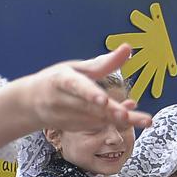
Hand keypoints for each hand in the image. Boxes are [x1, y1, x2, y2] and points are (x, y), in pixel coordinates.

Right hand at [0, 46, 152, 148]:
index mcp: (61, 80)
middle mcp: (63, 101)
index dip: (89, 94)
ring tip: (146, 120)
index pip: (76, 87)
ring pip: (98, 120)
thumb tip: (128, 48)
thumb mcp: (74, 68)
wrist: (30, 104)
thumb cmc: (56, 81)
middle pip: (92, 108)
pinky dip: (116, 121)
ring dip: (121, 120)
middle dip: (114, 113)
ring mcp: (67, 117)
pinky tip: (132, 116)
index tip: (103, 100)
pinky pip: (98, 125)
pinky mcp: (74, 128)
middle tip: (134, 117)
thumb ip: (102, 62)